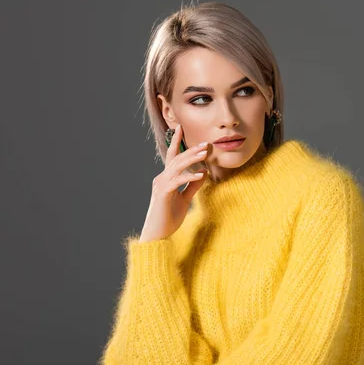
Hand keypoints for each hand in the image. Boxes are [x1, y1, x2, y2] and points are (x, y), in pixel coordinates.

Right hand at [138, 124, 208, 242]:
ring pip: (176, 167)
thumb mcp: (184, 200)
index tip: (180, 128)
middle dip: (191, 149)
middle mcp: (161, 179)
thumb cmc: (169, 219)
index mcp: (166, 179)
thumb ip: (192, 187)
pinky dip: (189, 176)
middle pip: (176, 159)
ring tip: (205, 153)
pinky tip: (200, 174)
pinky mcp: (163, 194)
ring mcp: (161, 186)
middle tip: (205, 143)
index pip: (172, 157)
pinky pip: (177, 182)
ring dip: (191, 158)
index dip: (176, 142)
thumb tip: (202, 173)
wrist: (157, 236)